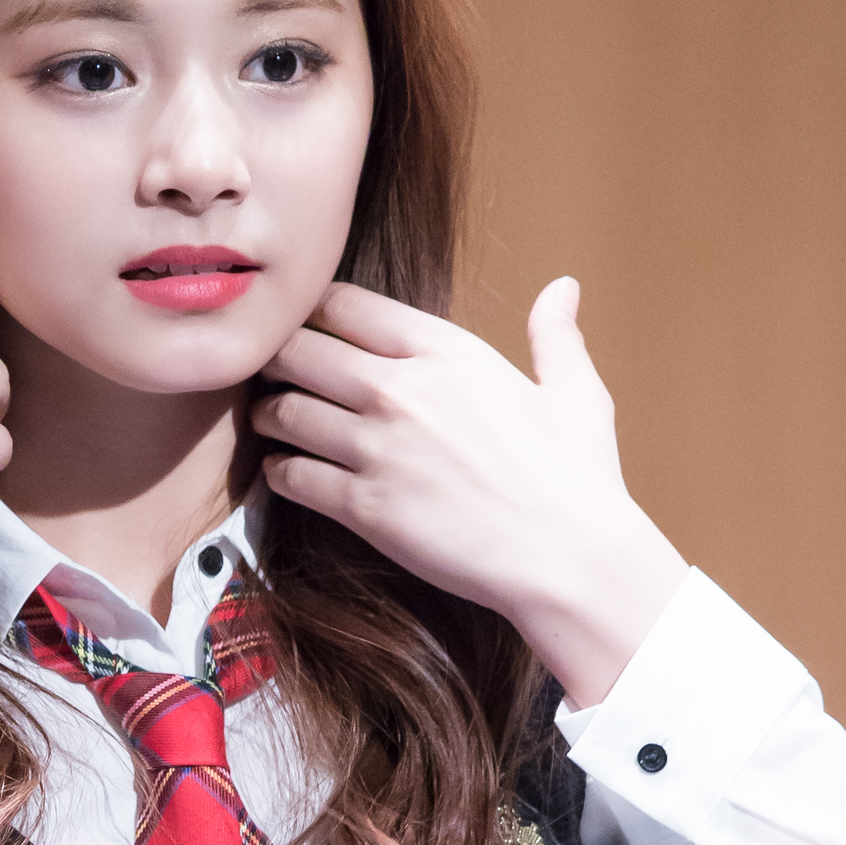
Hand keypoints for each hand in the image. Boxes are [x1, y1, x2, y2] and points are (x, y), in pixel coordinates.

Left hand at [252, 277, 687, 706]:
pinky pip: (291, 477)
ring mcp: (377, 448)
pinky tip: (285, 473)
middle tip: (270, 373)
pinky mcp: (363, 507)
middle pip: (296, 350)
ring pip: (283, 411)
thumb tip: (564, 286)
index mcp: (446, 351)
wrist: (568, 558)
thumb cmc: (577, 478)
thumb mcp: (575, 393)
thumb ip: (555, 335)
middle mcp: (401, 389)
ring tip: (272, 421)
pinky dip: (279, 472)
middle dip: (276, 357)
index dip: (313, 311)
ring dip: (268, 414)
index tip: (306, 325)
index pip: (344, 304)